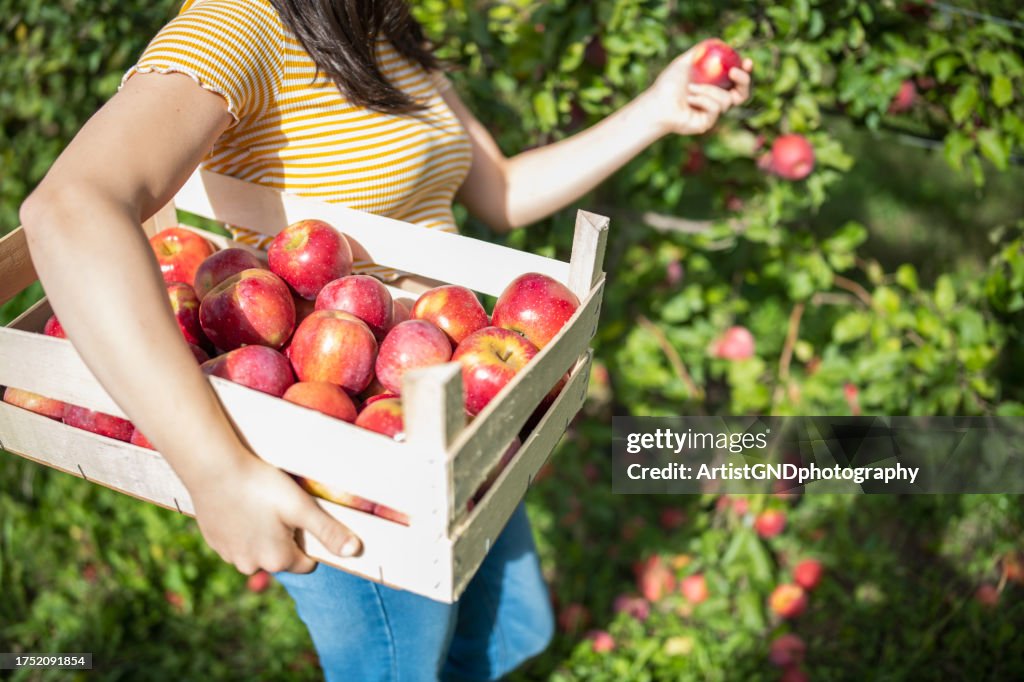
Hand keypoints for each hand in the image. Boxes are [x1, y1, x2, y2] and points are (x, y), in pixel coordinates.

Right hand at [189, 450, 361, 574]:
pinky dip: (243, 528)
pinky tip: (242, 505)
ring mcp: (229, 556)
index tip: (302, 515)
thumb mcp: (302, 507)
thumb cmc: (261, 486)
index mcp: (277, 561)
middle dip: (286, 537)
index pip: (306, 562)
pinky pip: (237, 540)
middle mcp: (251, 566)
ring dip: (263, 534)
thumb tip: (355, 551)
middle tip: (281, 506)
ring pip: (258, 549)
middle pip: (281, 556)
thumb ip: (329, 531)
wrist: (213, 469)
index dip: (309, 539)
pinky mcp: (213, 542)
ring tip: (260, 503)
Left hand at [644, 47, 753, 135]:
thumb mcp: (685, 62)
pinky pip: (716, 108)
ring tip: (690, 88)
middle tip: (734, 72)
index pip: (737, 81)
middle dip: (743, 81)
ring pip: (726, 100)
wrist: (657, 103)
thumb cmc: (668, 84)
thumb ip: (701, 51)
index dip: (745, 72)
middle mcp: (716, 101)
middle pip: (743, 94)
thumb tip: (718, 41)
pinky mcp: (708, 123)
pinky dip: (703, 100)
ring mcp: (713, 113)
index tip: (747, 61)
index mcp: (715, 87)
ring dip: (708, 90)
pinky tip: (689, 99)